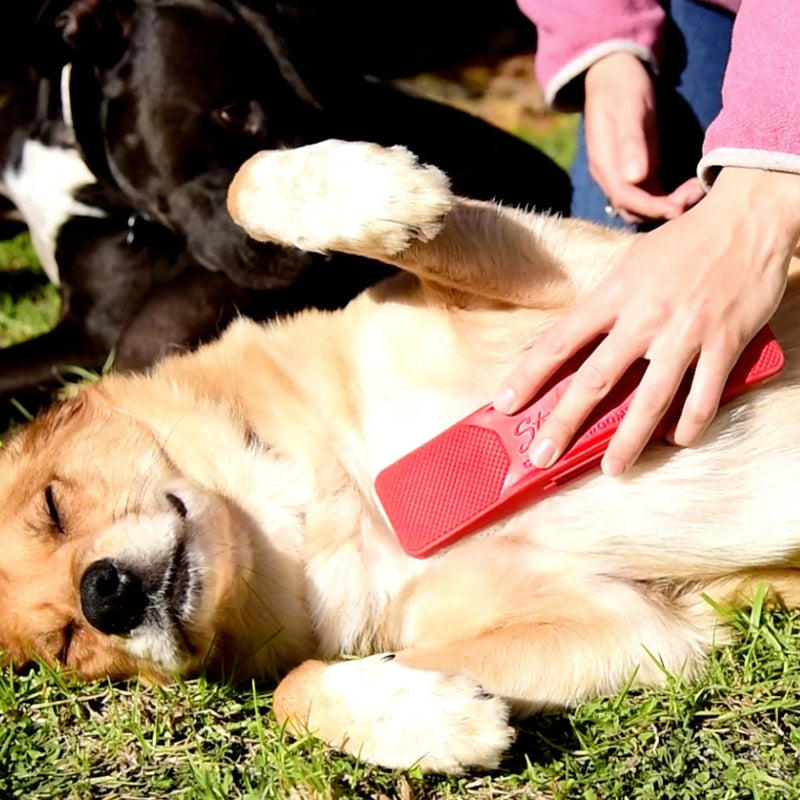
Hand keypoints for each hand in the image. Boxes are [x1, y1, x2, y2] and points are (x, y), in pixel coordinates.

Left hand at [493, 167, 799, 475]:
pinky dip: (689, 425)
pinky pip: (704, 397)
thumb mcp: (630, 266)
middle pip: (595, 379)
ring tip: (613, 468)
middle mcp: (644, 317)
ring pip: (650, 399)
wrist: (748, 219)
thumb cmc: (682, 244)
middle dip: (565, 422)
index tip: (504, 403)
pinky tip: (675, 440)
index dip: (529, 375)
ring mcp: (685, 334)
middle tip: (543, 455)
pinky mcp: (725, 344)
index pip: (560, 341)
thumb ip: (605, 306)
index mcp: (614, 294)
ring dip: (629, 440)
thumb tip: (578, 344)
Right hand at [584, 53, 704, 223]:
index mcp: (604, 164)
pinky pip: (649, 195)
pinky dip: (668, 199)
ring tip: (697, 192)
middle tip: (697, 195)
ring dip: (667, 207)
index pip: (624, 198)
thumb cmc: (623, 88)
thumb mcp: (629, 109)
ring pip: (641, 206)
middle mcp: (610, 176)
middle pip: (632, 209)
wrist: (613, 75)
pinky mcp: (635, 171)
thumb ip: (630, 143)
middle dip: (662, 210)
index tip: (679, 208)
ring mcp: (621, 175)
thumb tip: (635, 178)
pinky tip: (689, 189)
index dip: (651, 207)